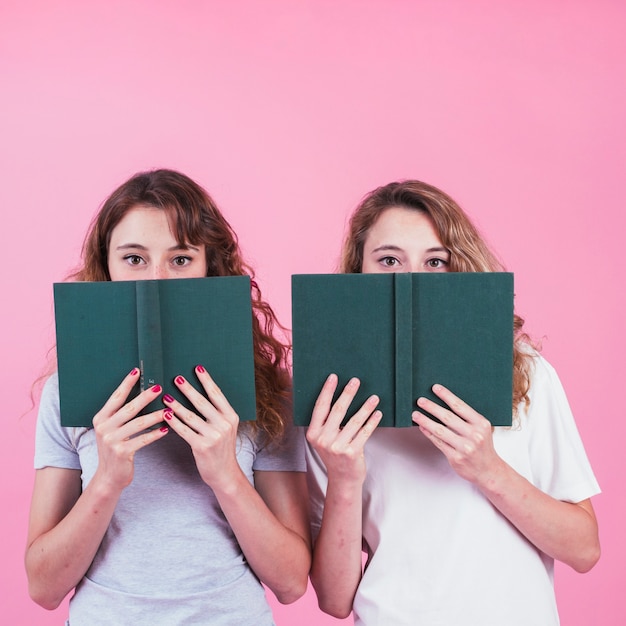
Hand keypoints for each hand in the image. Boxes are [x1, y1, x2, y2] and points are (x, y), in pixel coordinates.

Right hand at [92, 368, 168, 491]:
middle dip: (145, 397)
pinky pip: (142, 440)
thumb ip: (121, 414)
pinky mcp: (122, 452)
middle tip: (159, 388)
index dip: (127, 383)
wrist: (109, 476)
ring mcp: (111, 440)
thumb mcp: (112, 429)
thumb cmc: (116, 448)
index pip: (116, 397)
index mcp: (101, 418)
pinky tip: (166, 429)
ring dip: (154, 415)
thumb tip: (143, 393)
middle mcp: (104, 427)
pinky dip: (155, 434)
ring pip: (138, 423)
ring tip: (168, 409)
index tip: (137, 370)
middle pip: (129, 408)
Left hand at [162, 365, 240, 490]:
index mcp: (231, 416)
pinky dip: (174, 422)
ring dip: (176, 405)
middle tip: (177, 378)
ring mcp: (213, 435)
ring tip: (166, 396)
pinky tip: (166, 415)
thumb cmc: (221, 448)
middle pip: (203, 402)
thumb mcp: (226, 428)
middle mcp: (224, 424)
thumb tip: (199, 395)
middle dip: (189, 389)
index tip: (197, 368)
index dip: (206, 380)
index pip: (217, 394)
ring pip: (191, 416)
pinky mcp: (202, 446)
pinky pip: (184, 430)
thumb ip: (217, 413)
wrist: (224, 473)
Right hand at [306, 374, 381, 483]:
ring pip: (354, 421)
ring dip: (366, 407)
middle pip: (337, 410)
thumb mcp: (324, 439)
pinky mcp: (351, 453)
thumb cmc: (335, 454)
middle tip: (356, 381)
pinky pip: (364, 433)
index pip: (320, 407)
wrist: (342, 479)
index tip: (334, 377)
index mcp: (313, 433)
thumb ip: (326, 423)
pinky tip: (378, 413)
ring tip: (374, 397)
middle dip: (348, 393)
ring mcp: (337, 447)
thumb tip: (339, 396)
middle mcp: (323, 439)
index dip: (327, 390)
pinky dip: (372, 422)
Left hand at [412, 383, 501, 484]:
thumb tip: (443, 404)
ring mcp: (465, 447)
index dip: (446, 396)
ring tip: (415, 414)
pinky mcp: (456, 458)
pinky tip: (422, 427)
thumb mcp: (481, 429)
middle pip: (448, 417)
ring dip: (425, 421)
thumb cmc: (482, 447)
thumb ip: (467, 418)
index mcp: (481, 424)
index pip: (461, 406)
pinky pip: (439, 442)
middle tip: (420, 400)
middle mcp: (474, 435)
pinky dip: (429, 434)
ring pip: (440, 430)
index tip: (435, 388)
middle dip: (432, 407)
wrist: (489, 471)